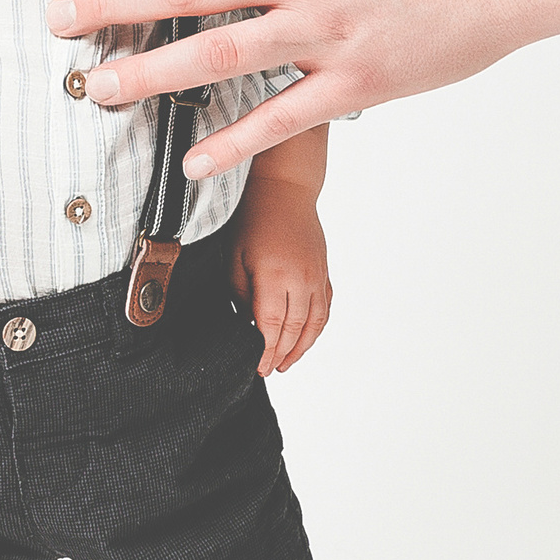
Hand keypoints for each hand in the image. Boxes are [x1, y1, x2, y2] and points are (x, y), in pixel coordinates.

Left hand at [231, 151, 331, 374]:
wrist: (284, 188)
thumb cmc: (253, 219)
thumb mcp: (234, 257)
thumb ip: (241, 294)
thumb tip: (247, 326)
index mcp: (275, 274)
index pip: (272, 326)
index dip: (266, 352)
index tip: (258, 368)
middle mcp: (301, 278)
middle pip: (295, 329)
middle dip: (282, 355)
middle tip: (269, 371)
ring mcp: (317, 275)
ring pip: (315, 323)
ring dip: (302, 347)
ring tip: (286, 363)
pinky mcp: (324, 271)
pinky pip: (325, 307)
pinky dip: (316, 328)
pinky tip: (304, 338)